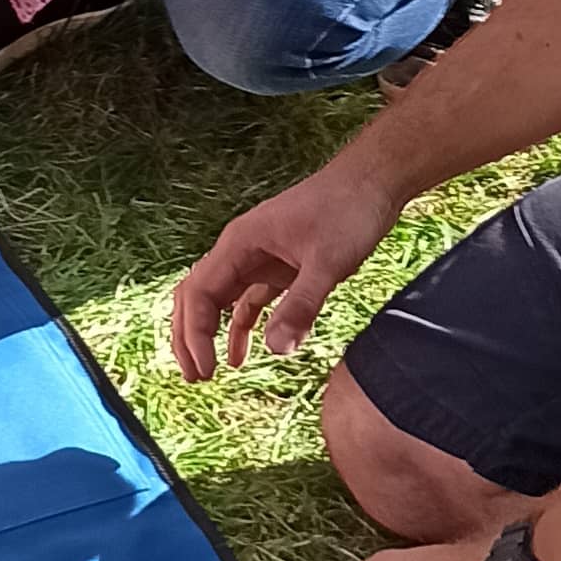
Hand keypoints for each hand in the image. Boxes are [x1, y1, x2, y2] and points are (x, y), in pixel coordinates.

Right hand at [169, 160, 403, 381]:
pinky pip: (247, 301)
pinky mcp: (277, 267)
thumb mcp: (327, 263)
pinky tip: (241, 355)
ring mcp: (257, 258)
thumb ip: (301, 305)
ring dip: (208, 334)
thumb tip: (276, 349)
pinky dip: (239, 327)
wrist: (371, 182)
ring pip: (218, 300)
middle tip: (196, 378)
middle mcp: (240, 251)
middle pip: (196, 296)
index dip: (196, 334)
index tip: (206, 370)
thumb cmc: (347, 212)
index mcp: (239, 244)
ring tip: (207, 373)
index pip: (200, 293)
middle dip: (189, 336)